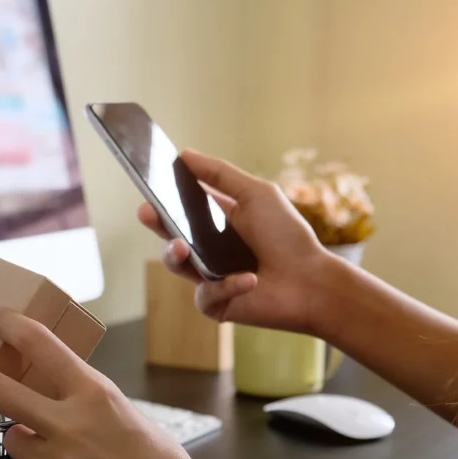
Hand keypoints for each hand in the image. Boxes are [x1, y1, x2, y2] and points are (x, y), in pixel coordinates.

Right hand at [139, 149, 334, 333]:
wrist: (311, 282)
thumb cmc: (288, 236)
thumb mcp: (256, 194)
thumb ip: (220, 174)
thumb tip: (185, 154)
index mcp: (217, 222)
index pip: (182, 208)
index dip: (164, 199)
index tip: (150, 188)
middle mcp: (210, 250)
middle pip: (171, 234)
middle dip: (156, 224)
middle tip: (146, 213)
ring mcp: (210, 277)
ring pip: (177, 265)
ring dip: (174, 256)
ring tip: (180, 248)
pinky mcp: (216, 304)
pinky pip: (205, 295)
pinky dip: (226, 286)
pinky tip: (249, 280)